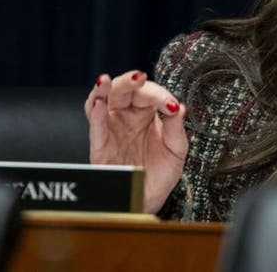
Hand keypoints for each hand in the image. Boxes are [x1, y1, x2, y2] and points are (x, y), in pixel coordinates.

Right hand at [85, 70, 188, 213]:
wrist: (148, 200)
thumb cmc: (160, 173)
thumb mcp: (176, 150)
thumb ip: (176, 128)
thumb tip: (181, 107)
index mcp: (146, 113)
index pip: (149, 93)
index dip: (160, 95)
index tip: (172, 106)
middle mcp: (126, 117)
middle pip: (123, 90)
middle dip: (130, 81)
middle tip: (139, 77)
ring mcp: (111, 130)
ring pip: (101, 102)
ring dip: (103, 89)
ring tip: (105, 80)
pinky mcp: (100, 147)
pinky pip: (95, 128)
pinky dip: (95, 114)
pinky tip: (99, 104)